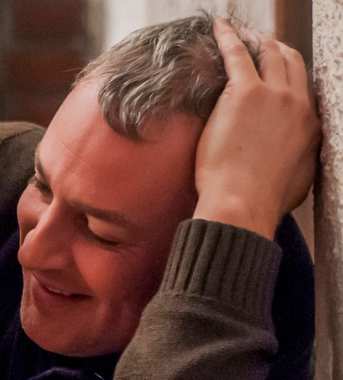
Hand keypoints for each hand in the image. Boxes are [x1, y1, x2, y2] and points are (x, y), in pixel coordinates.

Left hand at [193, 18, 320, 238]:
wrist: (242, 201)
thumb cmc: (262, 199)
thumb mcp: (297, 179)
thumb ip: (300, 159)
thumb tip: (295, 158)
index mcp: (311, 123)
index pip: (302, 87)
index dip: (288, 74)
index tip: (275, 69)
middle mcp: (298, 103)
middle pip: (290, 62)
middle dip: (275, 49)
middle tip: (258, 43)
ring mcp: (273, 95)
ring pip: (268, 53)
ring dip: (255, 40)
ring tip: (240, 34)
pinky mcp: (244, 92)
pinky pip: (236, 54)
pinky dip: (228, 37)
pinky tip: (220, 28)